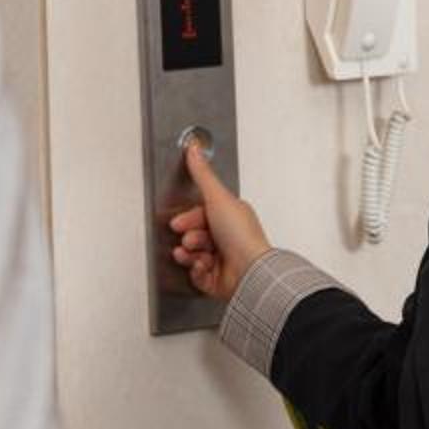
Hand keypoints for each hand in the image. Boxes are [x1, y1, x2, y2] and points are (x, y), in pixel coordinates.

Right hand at [164, 141, 272, 301]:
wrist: (249, 270)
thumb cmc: (240, 236)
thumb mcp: (218, 197)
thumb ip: (202, 174)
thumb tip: (194, 148)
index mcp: (231, 217)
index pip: (200, 215)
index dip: (188, 218)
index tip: (180, 223)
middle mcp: (228, 238)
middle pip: (195, 234)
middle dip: (190, 237)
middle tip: (191, 240)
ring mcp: (223, 260)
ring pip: (193, 254)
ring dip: (189, 253)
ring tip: (194, 255)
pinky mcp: (217, 280)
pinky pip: (197, 274)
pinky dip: (197, 270)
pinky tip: (202, 267)